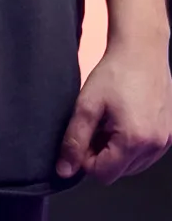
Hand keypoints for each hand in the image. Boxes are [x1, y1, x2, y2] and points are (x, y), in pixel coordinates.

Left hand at [56, 39, 171, 184]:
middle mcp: (154, 146)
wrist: (142, 50)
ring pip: (133, 165)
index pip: (103, 175)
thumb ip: (74, 140)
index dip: (86, 158)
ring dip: (118, 151)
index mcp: (134, 141)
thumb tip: (64, 170)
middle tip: (98, 124)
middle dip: (103, 154)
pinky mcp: (169, 135)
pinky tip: (126, 119)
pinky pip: (147, 154)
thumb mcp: (87, 104)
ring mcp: (164, 141)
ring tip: (112, 120)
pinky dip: (133, 145)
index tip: (83, 135)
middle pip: (119, 172)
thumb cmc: (115, 72)